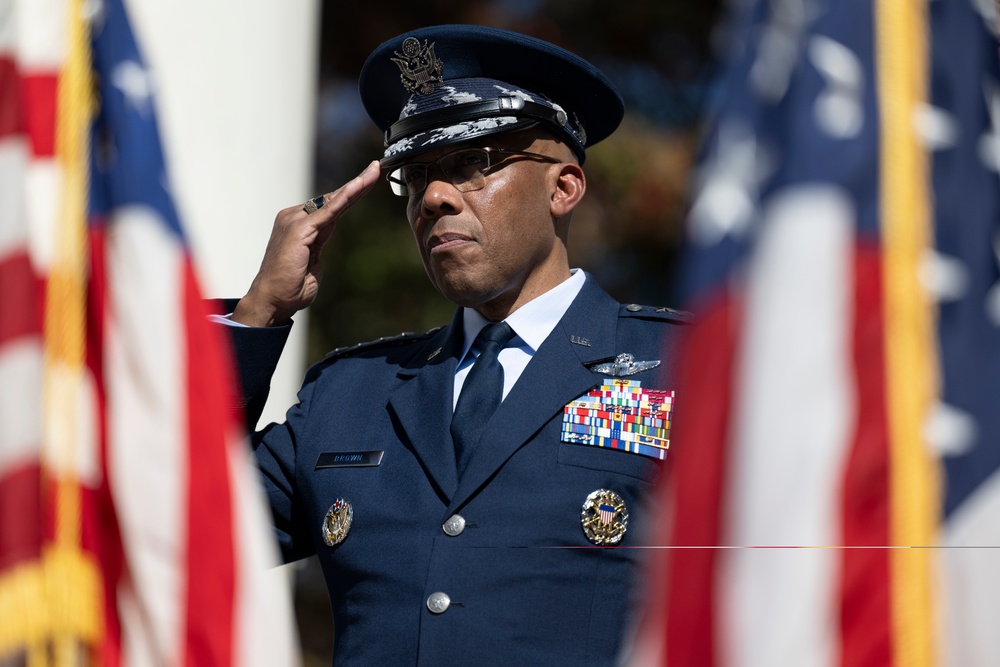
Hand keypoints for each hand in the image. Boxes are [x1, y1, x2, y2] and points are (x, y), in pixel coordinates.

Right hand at [233, 160, 380, 326]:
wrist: (272, 300)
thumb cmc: (290, 287)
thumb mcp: (311, 261)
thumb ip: (319, 243)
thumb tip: (327, 231)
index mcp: (298, 225)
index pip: (328, 206)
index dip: (349, 195)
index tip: (367, 182)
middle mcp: (294, 218)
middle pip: (332, 199)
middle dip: (356, 185)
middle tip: (375, 168)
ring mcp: (294, 221)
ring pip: (332, 201)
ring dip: (356, 186)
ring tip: (374, 171)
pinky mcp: (299, 229)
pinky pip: (328, 211)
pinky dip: (345, 198)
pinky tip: (358, 186)